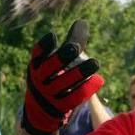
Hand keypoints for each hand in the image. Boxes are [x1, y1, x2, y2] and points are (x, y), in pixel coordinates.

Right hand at [22, 20, 103, 134]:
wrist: (40, 111)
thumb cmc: (50, 78)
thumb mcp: (52, 63)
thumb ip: (67, 45)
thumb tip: (82, 23)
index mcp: (36, 65)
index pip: (37, 53)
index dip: (44, 46)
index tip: (53, 36)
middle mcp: (39, 79)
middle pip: (50, 67)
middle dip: (62, 57)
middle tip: (75, 47)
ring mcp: (48, 94)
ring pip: (64, 83)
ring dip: (80, 73)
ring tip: (95, 63)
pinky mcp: (59, 107)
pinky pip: (74, 97)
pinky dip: (86, 88)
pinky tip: (98, 80)